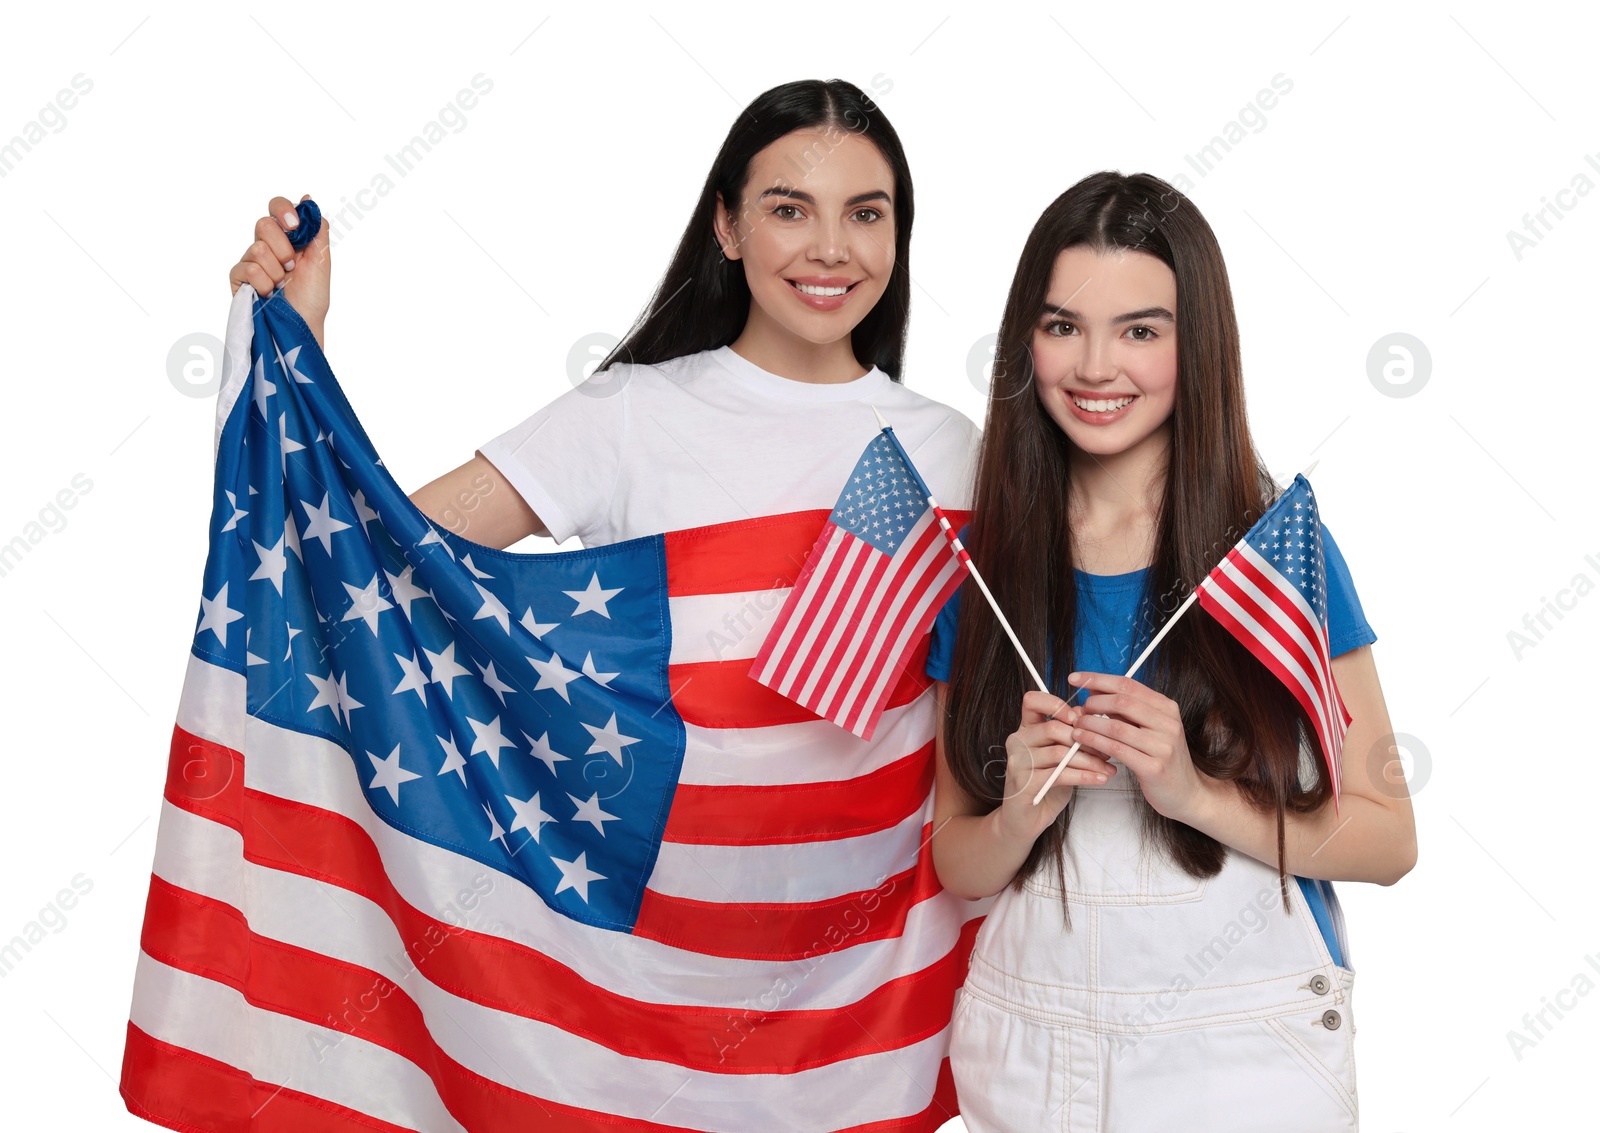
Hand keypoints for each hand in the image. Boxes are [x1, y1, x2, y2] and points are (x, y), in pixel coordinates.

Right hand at [227, 194, 329, 343]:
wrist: (301, 325)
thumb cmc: (312, 297)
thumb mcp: (322, 260)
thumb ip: (316, 229)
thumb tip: (308, 199)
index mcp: (288, 238)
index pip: (277, 207)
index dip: (282, 210)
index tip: (294, 226)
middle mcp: (267, 245)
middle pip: (263, 224)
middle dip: (283, 248)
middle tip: (292, 267)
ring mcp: (250, 261)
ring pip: (257, 248)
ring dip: (276, 271)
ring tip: (281, 285)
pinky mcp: (238, 278)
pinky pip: (248, 268)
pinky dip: (264, 283)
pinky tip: (268, 293)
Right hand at [993, 691, 1116, 845]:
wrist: (1026, 820)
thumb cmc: (1047, 785)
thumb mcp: (1062, 757)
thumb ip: (1072, 738)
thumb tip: (1097, 720)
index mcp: (1026, 729)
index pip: (1033, 701)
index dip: (1056, 704)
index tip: (1079, 717)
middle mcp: (1018, 742)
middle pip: (1052, 729)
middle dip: (1085, 739)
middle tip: (1106, 750)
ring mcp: (1019, 763)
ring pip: (1059, 753)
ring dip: (1089, 761)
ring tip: (1108, 768)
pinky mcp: (1024, 784)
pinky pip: (1059, 775)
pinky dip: (1084, 776)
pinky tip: (1099, 779)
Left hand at [1065, 672, 1207, 822]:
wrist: (1186, 792)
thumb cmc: (1161, 756)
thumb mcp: (1149, 727)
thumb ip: (1125, 709)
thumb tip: (1093, 689)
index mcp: (1166, 707)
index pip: (1128, 684)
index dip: (1098, 679)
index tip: (1075, 678)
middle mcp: (1168, 723)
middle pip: (1122, 701)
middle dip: (1094, 703)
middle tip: (1080, 710)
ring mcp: (1163, 746)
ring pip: (1116, 727)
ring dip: (1090, 724)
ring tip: (1076, 725)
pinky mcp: (1154, 768)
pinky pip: (1117, 749)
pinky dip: (1095, 742)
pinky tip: (1082, 740)